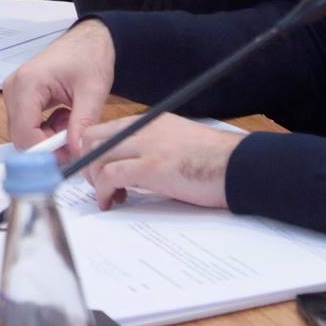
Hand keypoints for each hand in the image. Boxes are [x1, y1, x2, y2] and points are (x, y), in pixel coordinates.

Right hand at [3, 19, 115, 154]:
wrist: (89, 39)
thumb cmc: (89, 56)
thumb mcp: (92, 92)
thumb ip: (82, 124)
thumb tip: (77, 152)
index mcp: (27, 83)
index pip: (24, 133)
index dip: (45, 151)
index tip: (69, 155)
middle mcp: (14, 88)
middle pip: (21, 135)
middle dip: (48, 145)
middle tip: (74, 140)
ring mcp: (14, 92)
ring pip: (24, 132)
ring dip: (49, 136)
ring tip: (71, 122)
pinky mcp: (20, 96)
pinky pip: (28, 124)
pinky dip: (47, 128)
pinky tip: (64, 116)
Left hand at [79, 112, 240, 210]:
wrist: (239, 165)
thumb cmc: (213, 161)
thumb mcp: (175, 143)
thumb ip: (151, 147)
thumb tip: (132, 166)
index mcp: (148, 122)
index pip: (103, 130)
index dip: (92, 153)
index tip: (96, 172)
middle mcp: (143, 129)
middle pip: (91, 139)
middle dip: (87, 164)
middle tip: (98, 185)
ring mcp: (146, 146)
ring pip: (96, 157)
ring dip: (94, 181)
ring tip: (107, 198)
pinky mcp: (152, 167)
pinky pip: (111, 175)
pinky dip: (104, 191)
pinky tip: (111, 202)